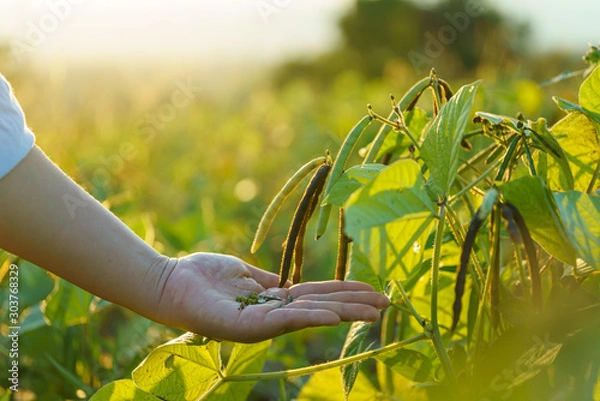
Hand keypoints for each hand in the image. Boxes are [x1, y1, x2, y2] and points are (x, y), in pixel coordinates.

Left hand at [154, 252, 389, 341]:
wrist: (170, 282)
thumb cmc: (202, 275)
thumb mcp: (242, 273)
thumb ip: (265, 280)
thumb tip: (285, 282)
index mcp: (273, 300)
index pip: (318, 295)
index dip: (346, 292)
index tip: (373, 290)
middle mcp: (272, 314)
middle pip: (322, 306)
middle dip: (355, 305)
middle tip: (388, 304)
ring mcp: (262, 322)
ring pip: (310, 316)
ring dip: (343, 313)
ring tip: (374, 312)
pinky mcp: (247, 326)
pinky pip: (283, 321)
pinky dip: (309, 318)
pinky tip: (332, 315)